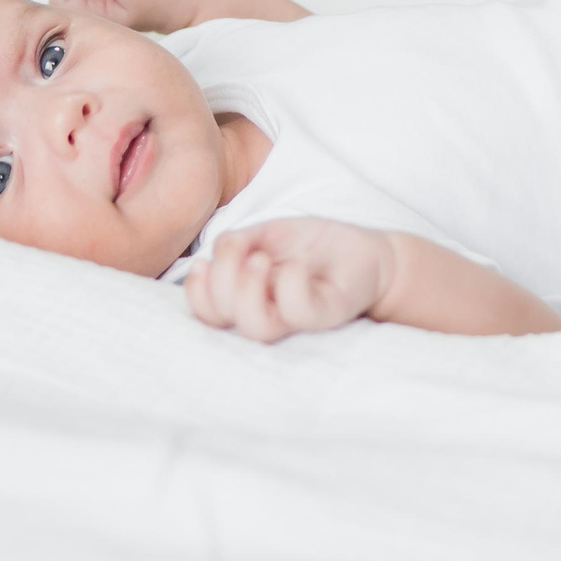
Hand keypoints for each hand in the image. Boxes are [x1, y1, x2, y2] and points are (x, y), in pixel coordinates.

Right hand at [184, 218, 394, 342]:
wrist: (364, 252)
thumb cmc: (313, 247)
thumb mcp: (268, 234)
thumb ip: (238, 243)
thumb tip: (215, 252)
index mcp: (246, 298)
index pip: (207, 310)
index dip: (196, 292)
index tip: (202, 264)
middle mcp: (266, 313)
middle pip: (223, 317)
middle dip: (222, 281)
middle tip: (248, 252)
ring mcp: (294, 319)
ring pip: (255, 326)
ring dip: (248, 288)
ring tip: (262, 258)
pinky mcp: (325, 314)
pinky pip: (298, 310)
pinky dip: (290, 283)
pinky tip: (298, 264)